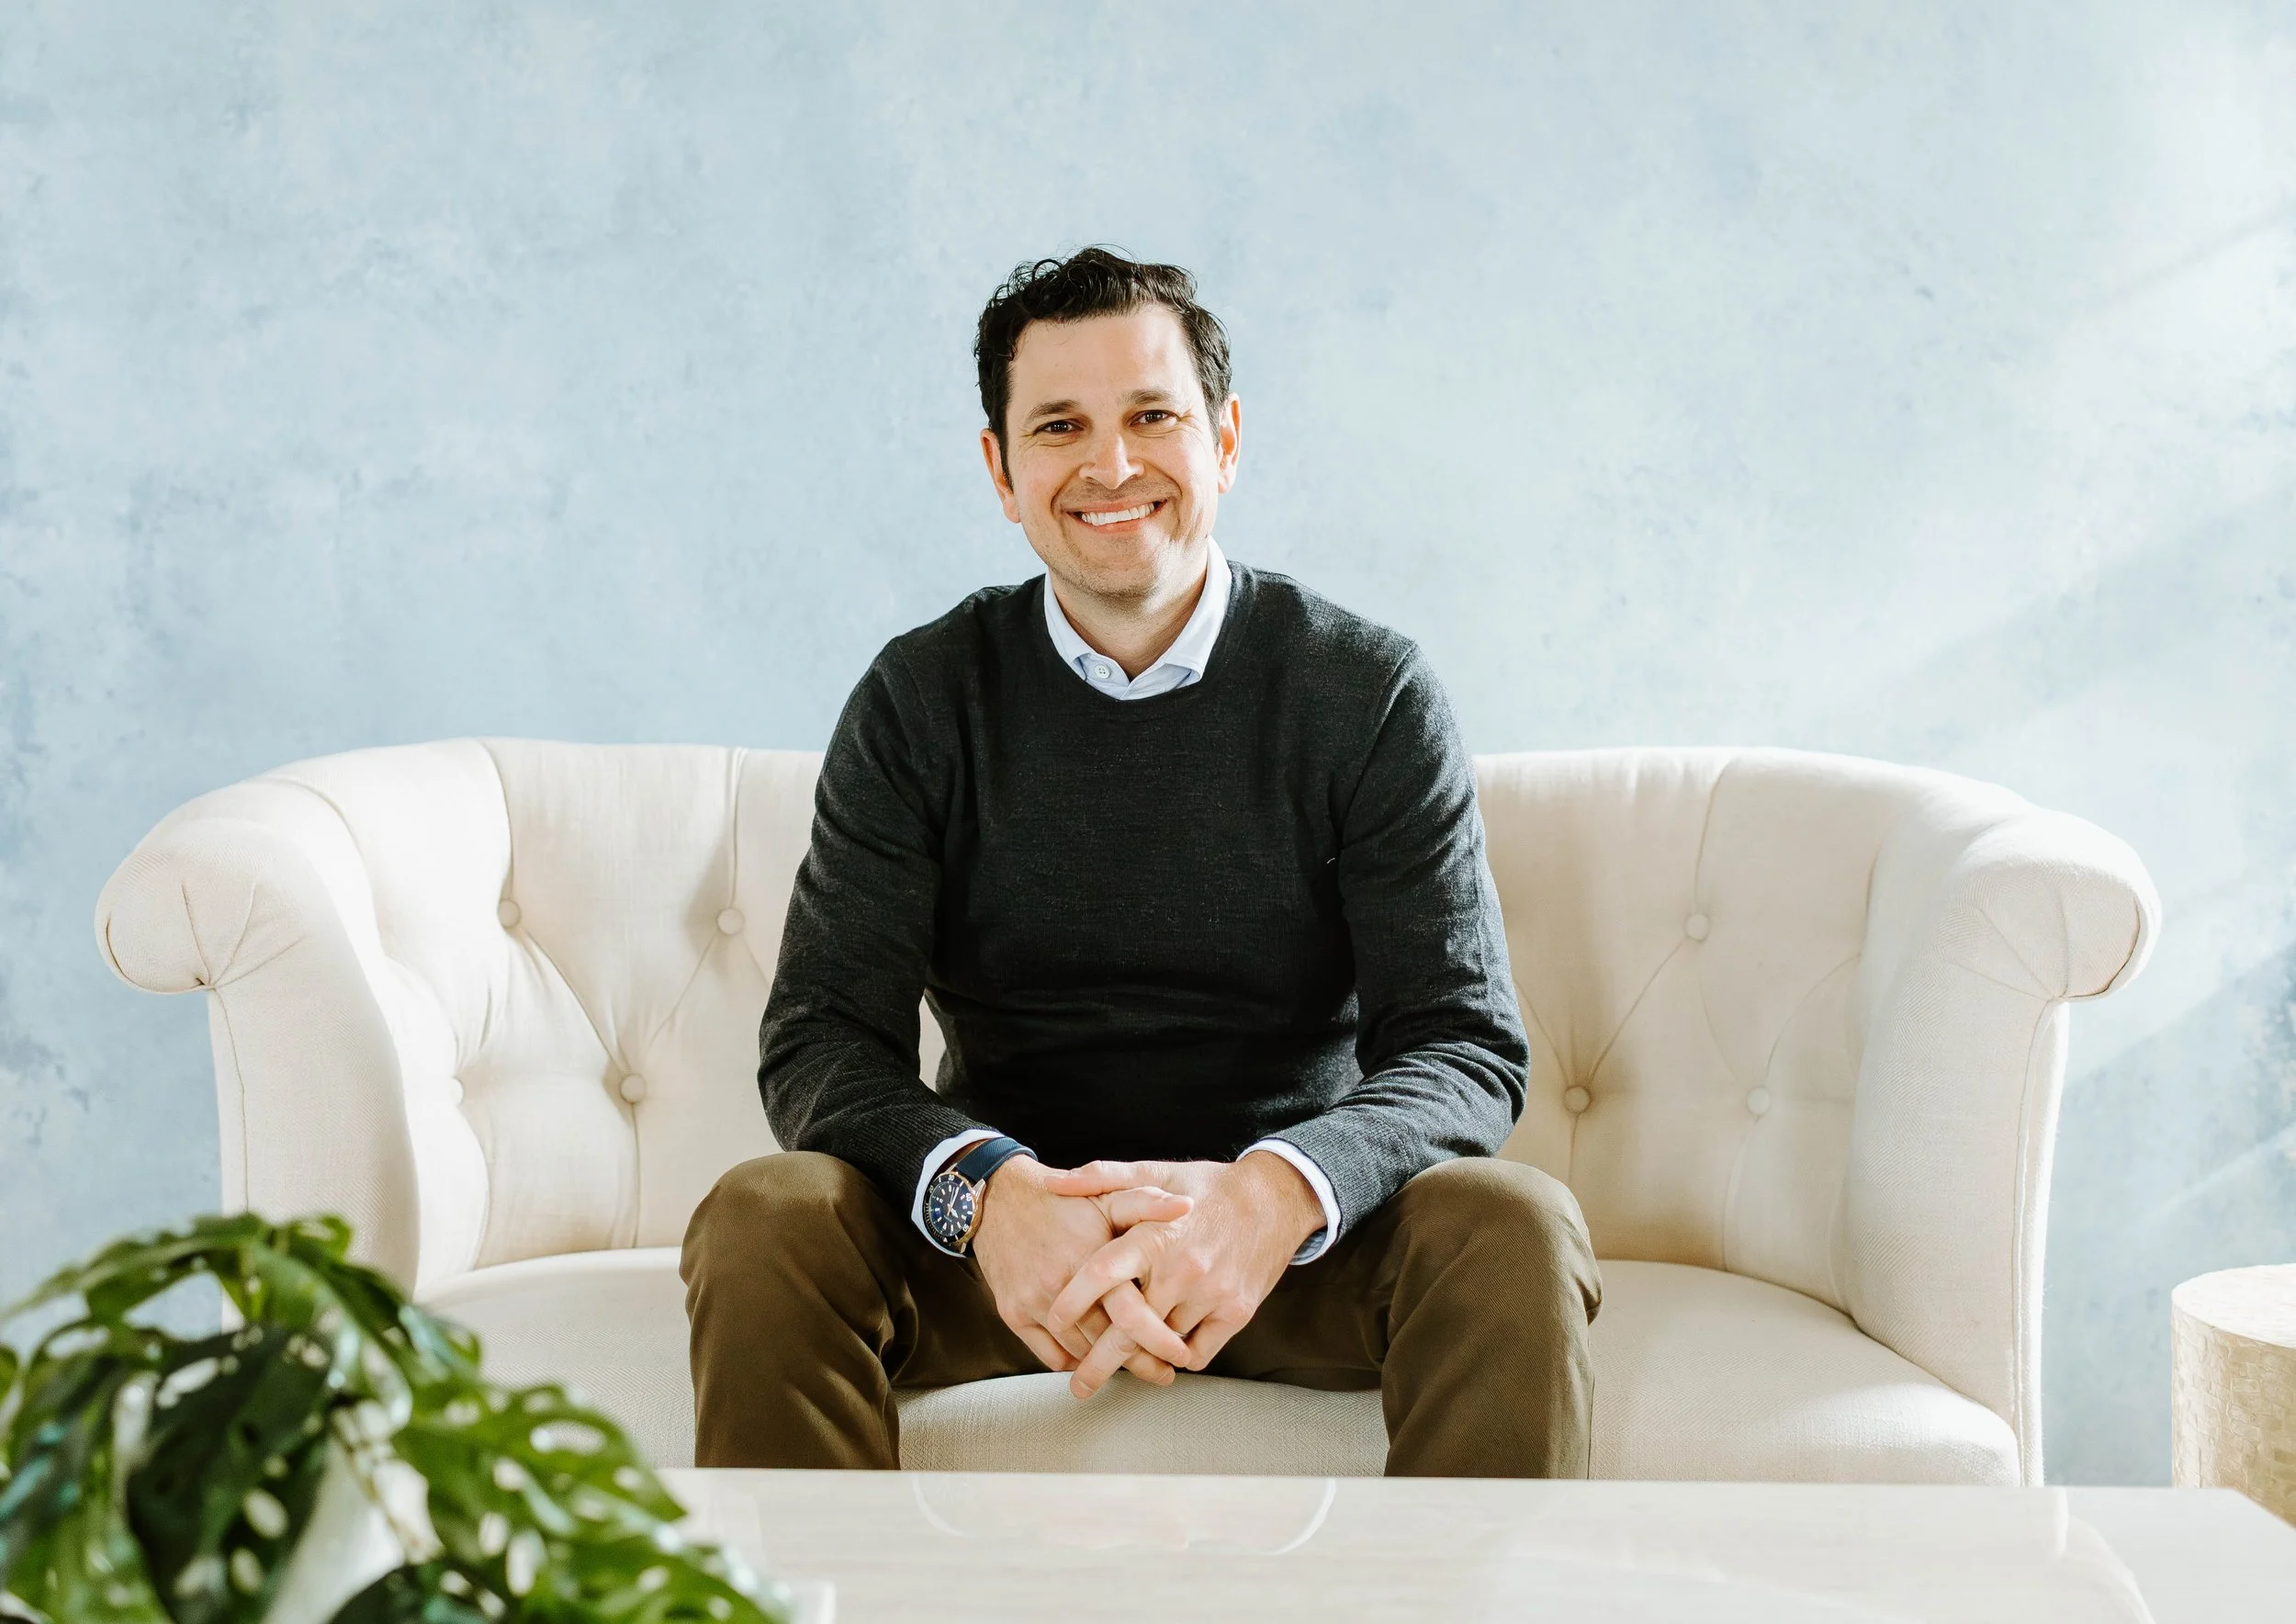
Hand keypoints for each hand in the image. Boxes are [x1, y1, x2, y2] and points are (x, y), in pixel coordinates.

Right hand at [969, 1156, 1197, 1382]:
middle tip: (1162, 1373)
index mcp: (1091, 1258)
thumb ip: (1147, 1205)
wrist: (999, 1198)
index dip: (1159, 1337)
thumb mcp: (1106, 1196)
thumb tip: (1188, 1207)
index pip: (1132, 1311)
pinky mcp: (1012, 1313)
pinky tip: (1092, 1359)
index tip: (1180, 1352)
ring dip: (1106, 1364)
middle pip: (1107, 1340)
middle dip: (1140, 1363)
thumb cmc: (1061, 1201)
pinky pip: (1049, 1355)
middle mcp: (1061, 1283)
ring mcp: (1034, 1301)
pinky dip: (1073, 1362)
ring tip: (1133, 1369)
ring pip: (1080, 1352)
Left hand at [1040, 1152, 1324, 1398]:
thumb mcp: (1155, 1171)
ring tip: (1120, 1368)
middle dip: (1097, 1365)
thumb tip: (1052, 1184)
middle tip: (1079, 1385)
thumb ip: (1101, 1178)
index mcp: (1153, 1236)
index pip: (1099, 1276)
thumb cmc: (1207, 1187)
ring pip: (1161, 1346)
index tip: (1053, 1322)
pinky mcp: (1236, 1313)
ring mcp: (1211, 1295)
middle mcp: (1181, 1270)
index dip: (1070, 1304)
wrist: (1276, 1198)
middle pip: (1127, 1332)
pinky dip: (1177, 1357)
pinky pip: (1197, 1353)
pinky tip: (1165, 1351)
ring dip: (1140, 1359)